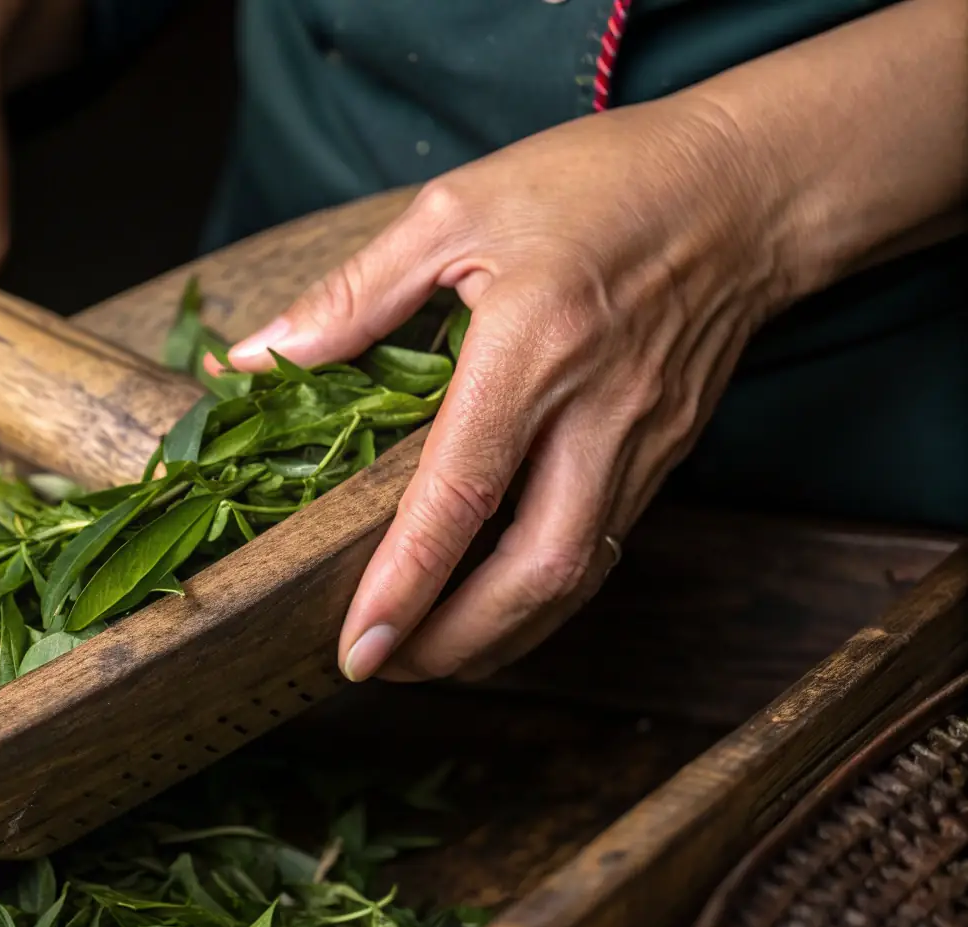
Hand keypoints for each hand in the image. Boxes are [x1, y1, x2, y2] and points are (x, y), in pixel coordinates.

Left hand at [219, 96, 801, 681]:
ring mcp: (639, 445)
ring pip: (574, 579)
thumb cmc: (597, 184)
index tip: (358, 645)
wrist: (747, 189)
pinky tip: (491, 606)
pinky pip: (601, 552)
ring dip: (498, 635)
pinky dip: (540, 596)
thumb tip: (254, 357)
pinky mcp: (662, 457)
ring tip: (423, 654)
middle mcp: (595, 415)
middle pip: (534, 573)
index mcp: (532, 349)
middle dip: (455, 642)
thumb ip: (350, 296)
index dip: (407, 581)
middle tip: (380, 667)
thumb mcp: (454, 212)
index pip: (463, 493)